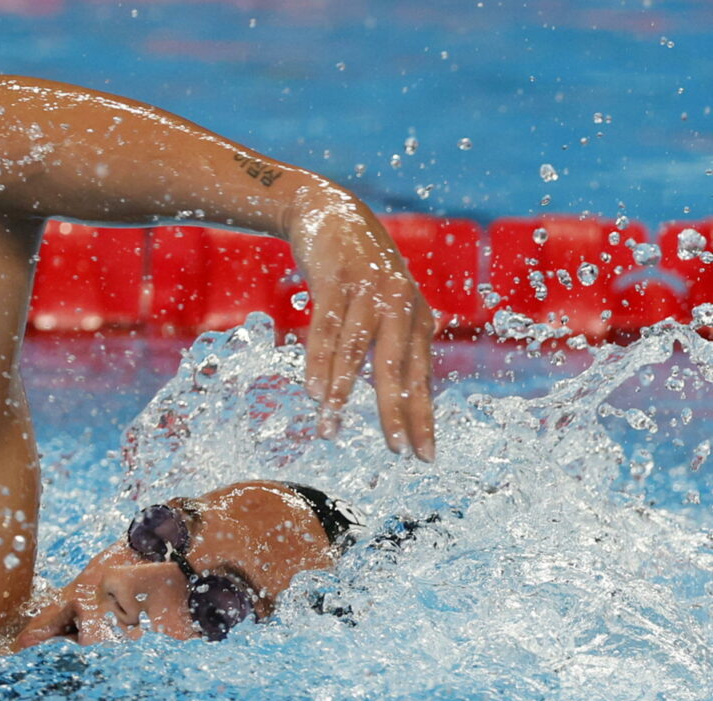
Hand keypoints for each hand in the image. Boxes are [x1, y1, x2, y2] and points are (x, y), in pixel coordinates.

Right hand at [289, 187, 435, 460]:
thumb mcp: (384, 305)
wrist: (329, 210)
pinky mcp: (337, 280)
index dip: (422, 417)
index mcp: (417, 318)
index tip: (423, 455)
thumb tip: (394, 396)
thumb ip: (391, 344)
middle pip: (397, 369)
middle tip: (395, 450)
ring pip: (356, 352)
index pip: (421, 378)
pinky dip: (319, 361)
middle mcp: (400, 305)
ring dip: (342, 393)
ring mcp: (369, 291)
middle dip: (395, 413)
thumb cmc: (358, 270)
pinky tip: (313, 390)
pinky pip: (326, 329)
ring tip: (330, 429)